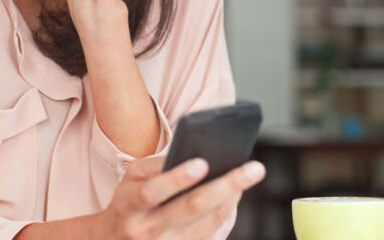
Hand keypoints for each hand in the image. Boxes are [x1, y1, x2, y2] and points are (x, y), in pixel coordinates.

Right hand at [96, 156, 265, 239]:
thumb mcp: (132, 177)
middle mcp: (145, 230)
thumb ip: (156, 164)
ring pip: (206, 225)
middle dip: (225, 186)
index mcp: (129, 205)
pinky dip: (225, 216)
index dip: (177, 178)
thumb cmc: (129, 199)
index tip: (203, 162)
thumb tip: (193, 151)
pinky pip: (209, 238)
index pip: (153, 191)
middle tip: (254, 168)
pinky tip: (234, 197)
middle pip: (190, 208)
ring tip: (247, 177)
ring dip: (231, 200)